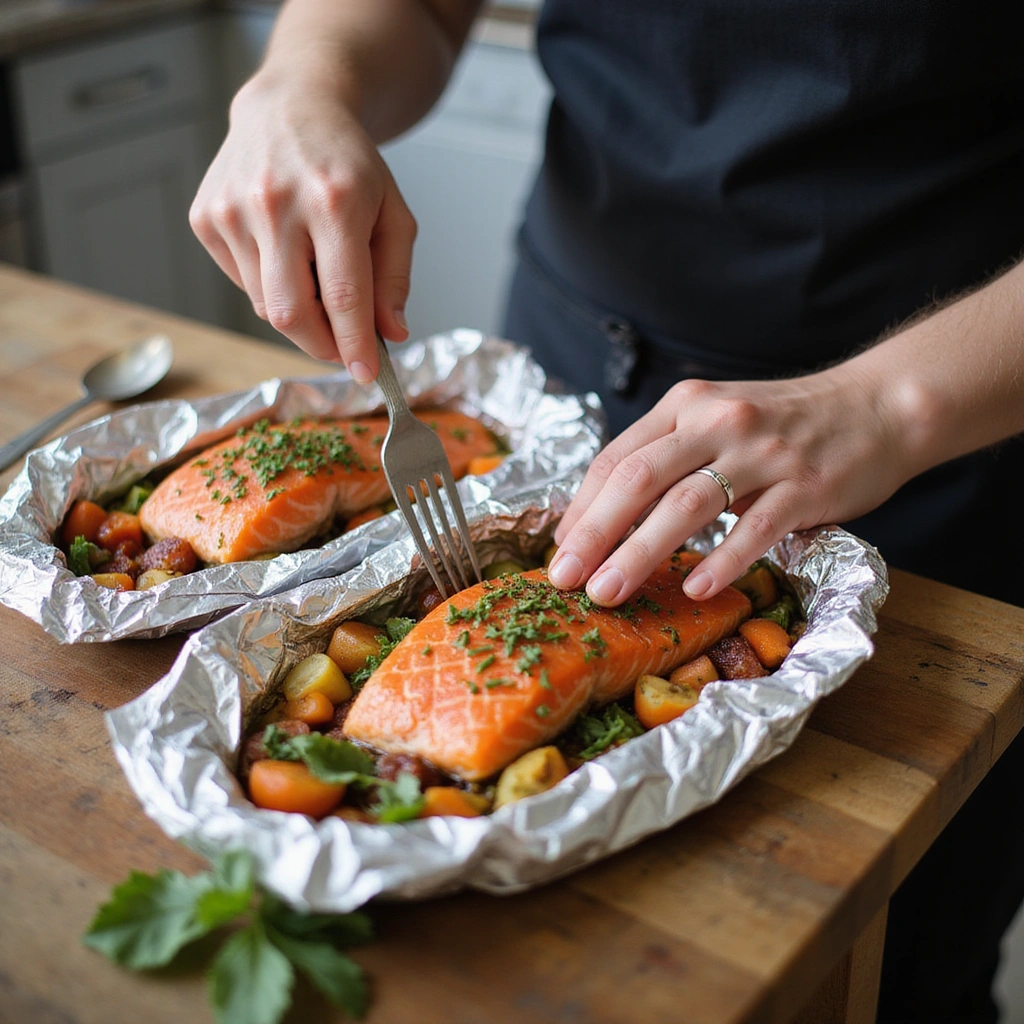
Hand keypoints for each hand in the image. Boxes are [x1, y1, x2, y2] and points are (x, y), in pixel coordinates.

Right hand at [189, 72, 415, 379]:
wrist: (290, 107)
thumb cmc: (348, 165)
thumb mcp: (394, 213)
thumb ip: (394, 278)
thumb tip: (391, 333)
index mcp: (333, 201)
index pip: (343, 296)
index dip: (354, 345)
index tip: (367, 374)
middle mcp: (276, 203)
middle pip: (291, 313)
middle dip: (321, 346)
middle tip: (343, 348)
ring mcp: (232, 209)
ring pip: (265, 305)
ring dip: (298, 312)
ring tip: (317, 276)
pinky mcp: (206, 216)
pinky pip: (242, 284)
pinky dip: (269, 286)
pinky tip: (284, 251)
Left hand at [547, 364, 913, 603]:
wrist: (878, 406)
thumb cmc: (783, 424)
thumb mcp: (715, 421)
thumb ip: (665, 456)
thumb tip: (601, 518)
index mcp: (684, 406)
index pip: (616, 458)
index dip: (582, 508)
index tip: (559, 551)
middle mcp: (716, 420)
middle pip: (638, 479)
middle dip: (595, 533)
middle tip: (565, 580)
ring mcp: (763, 451)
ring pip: (687, 504)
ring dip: (641, 552)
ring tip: (609, 592)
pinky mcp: (806, 484)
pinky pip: (756, 526)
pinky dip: (722, 559)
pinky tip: (694, 589)